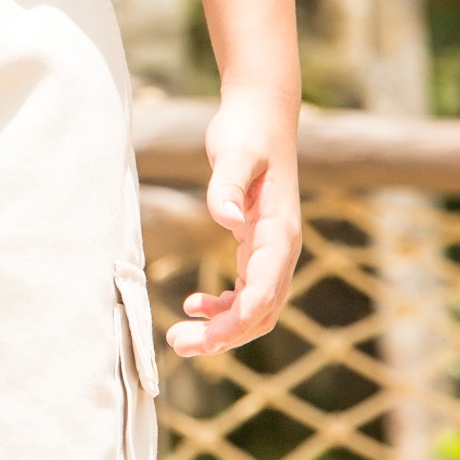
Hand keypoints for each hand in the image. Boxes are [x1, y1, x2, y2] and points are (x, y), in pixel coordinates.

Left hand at [168, 84, 299, 357]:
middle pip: (262, 310)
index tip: (210, 337)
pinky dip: (226, 306)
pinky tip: (197, 305)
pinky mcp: (258, 244)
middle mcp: (281, 247)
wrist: (261, 115)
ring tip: (182, 337)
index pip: (265, 289)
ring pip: (256, 307)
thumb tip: (226, 219)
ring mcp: (271, 249)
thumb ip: (227, 186)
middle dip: (226, 335)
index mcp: (279, 231)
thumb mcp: (233, 153)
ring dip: (224, 328)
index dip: (240, 318)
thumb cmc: (247, 132)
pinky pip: (248, 290)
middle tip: (179, 344)